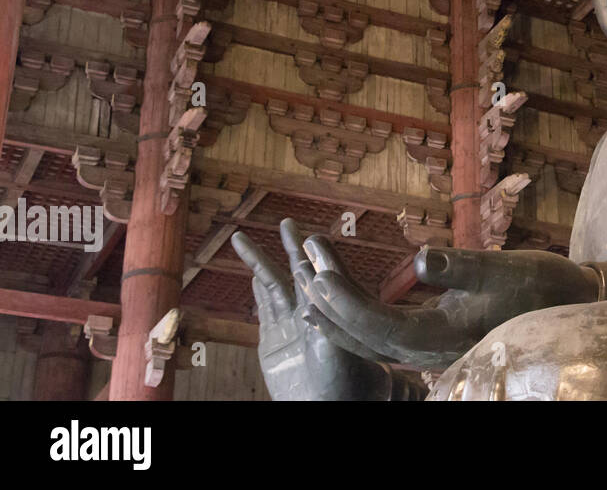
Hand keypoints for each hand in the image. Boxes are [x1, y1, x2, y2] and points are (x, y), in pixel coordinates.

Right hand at [233, 220, 394, 400]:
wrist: (322, 406)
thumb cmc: (345, 382)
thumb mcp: (340, 343)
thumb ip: (330, 313)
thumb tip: (322, 277)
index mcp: (332, 309)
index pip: (324, 272)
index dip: (316, 251)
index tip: (307, 232)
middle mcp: (311, 312)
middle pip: (298, 270)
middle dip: (291, 246)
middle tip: (286, 222)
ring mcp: (290, 325)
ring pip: (272, 285)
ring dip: (259, 262)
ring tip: (240, 239)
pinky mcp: (272, 341)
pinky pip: (264, 309)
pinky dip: (257, 290)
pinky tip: (253, 275)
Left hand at [297, 234, 598, 368]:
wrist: (570, 305)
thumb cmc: (539, 284)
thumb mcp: (502, 269)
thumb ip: (461, 267)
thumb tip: (422, 258)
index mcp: (441, 337)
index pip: (377, 324)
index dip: (345, 300)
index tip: (317, 271)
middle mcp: (429, 349)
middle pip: (365, 334)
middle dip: (331, 301)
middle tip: (304, 263)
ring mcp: (431, 346)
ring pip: (371, 337)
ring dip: (339, 311)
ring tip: (307, 287)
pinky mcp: (435, 336)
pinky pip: (385, 332)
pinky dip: (358, 315)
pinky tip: (343, 300)